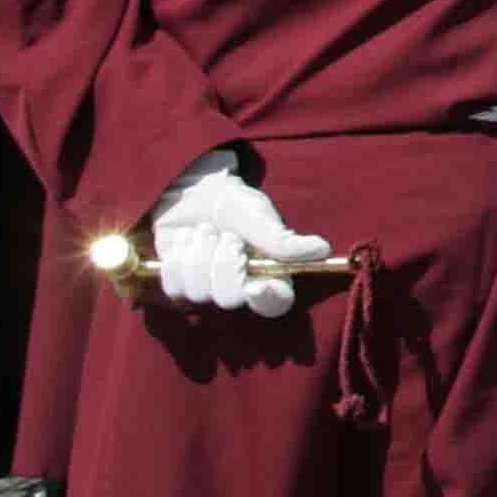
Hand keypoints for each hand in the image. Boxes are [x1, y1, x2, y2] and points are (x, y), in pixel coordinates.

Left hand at [150, 149, 328, 316]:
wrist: (193, 193)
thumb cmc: (234, 203)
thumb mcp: (259, 215)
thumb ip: (282, 239)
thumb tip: (322, 250)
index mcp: (269, 273)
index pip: (275, 304)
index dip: (266, 301)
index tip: (255, 287)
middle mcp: (241, 287)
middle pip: (229, 299)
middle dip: (224, 263)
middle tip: (228, 236)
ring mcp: (208, 291)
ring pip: (198, 292)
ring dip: (199, 254)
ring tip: (206, 231)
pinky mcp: (180, 287)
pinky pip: (174, 286)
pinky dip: (178, 259)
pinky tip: (187, 242)